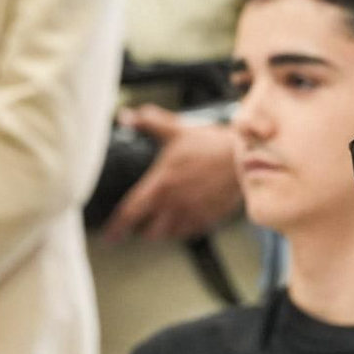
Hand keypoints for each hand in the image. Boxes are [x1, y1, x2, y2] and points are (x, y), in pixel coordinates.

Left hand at [102, 108, 241, 242]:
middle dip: (141, 230)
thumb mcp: (176, 130)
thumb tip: (126, 116)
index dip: (116, 227)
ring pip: (168, 234)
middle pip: (148, 230)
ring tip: (159, 226)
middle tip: (138, 227)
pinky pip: (190, 232)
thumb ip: (149, 123)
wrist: (243, 159)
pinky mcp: (208, 218)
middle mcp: (173, 203)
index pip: (131, 212)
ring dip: (161, 232)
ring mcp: (191, 213)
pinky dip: (183, 230)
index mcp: (160, 184)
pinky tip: (183, 221)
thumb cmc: (211, 145)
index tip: (109, 237)